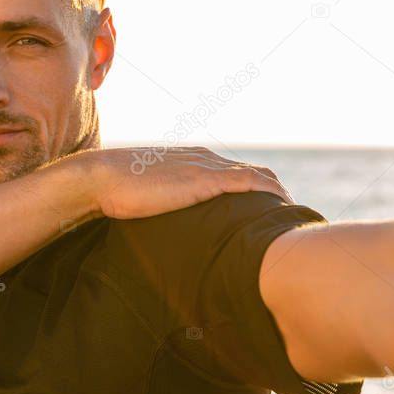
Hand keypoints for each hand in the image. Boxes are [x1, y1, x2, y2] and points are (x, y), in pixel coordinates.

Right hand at [64, 146, 293, 219]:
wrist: (101, 178)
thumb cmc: (117, 193)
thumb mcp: (148, 199)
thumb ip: (165, 208)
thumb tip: (167, 234)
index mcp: (194, 162)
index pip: (239, 174)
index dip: (260, 193)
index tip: (272, 217)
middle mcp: (206, 159)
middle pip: (256, 174)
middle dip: (277, 197)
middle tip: (290, 225)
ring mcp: (206, 167)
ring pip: (258, 177)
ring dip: (278, 197)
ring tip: (292, 223)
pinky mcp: (203, 179)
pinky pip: (249, 182)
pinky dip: (270, 194)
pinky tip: (281, 211)